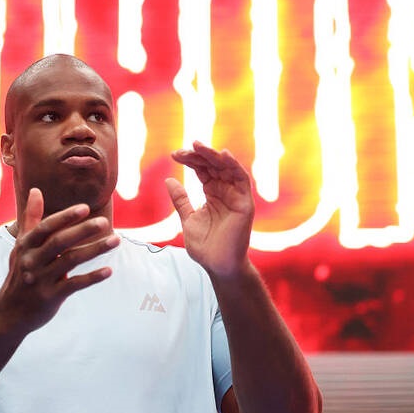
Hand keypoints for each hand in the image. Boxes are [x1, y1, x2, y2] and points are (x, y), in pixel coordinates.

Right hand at [0, 188, 119, 330]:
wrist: (9, 313)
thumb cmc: (20, 273)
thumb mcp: (22, 246)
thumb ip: (32, 218)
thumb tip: (36, 190)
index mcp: (26, 246)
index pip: (46, 227)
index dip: (65, 217)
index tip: (85, 208)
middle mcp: (31, 261)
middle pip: (59, 242)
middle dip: (83, 230)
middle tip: (105, 222)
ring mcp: (40, 280)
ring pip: (70, 261)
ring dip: (95, 250)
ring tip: (116, 240)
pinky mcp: (50, 297)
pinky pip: (74, 285)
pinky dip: (92, 277)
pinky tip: (109, 271)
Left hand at [166, 141, 254, 278]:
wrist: (217, 266)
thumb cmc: (205, 246)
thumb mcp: (188, 219)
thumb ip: (181, 200)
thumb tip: (168, 180)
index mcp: (213, 194)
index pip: (203, 170)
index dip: (190, 160)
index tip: (174, 155)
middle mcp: (226, 192)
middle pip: (214, 166)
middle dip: (199, 155)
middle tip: (183, 149)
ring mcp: (236, 196)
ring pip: (227, 168)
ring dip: (213, 155)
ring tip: (198, 146)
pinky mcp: (244, 203)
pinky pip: (242, 180)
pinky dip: (234, 165)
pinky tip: (223, 154)